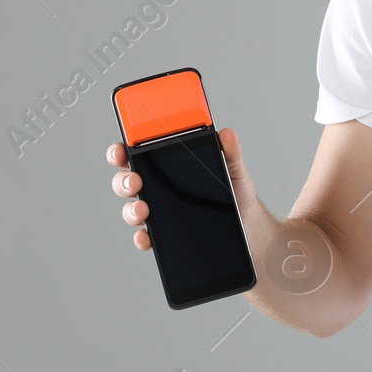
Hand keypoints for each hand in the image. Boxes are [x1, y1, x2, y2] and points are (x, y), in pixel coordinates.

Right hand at [107, 128, 247, 250]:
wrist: (249, 228)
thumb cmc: (236, 195)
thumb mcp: (234, 170)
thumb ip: (230, 152)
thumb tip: (227, 134)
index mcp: (170, 166)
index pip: (139, 154)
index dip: (124, 149)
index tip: (121, 148)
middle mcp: (159, 189)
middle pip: (128, 182)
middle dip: (124, 180)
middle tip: (135, 181)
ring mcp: (160, 213)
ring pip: (132, 210)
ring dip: (131, 210)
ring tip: (143, 209)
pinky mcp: (166, 237)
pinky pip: (147, 237)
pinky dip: (144, 238)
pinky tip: (148, 236)